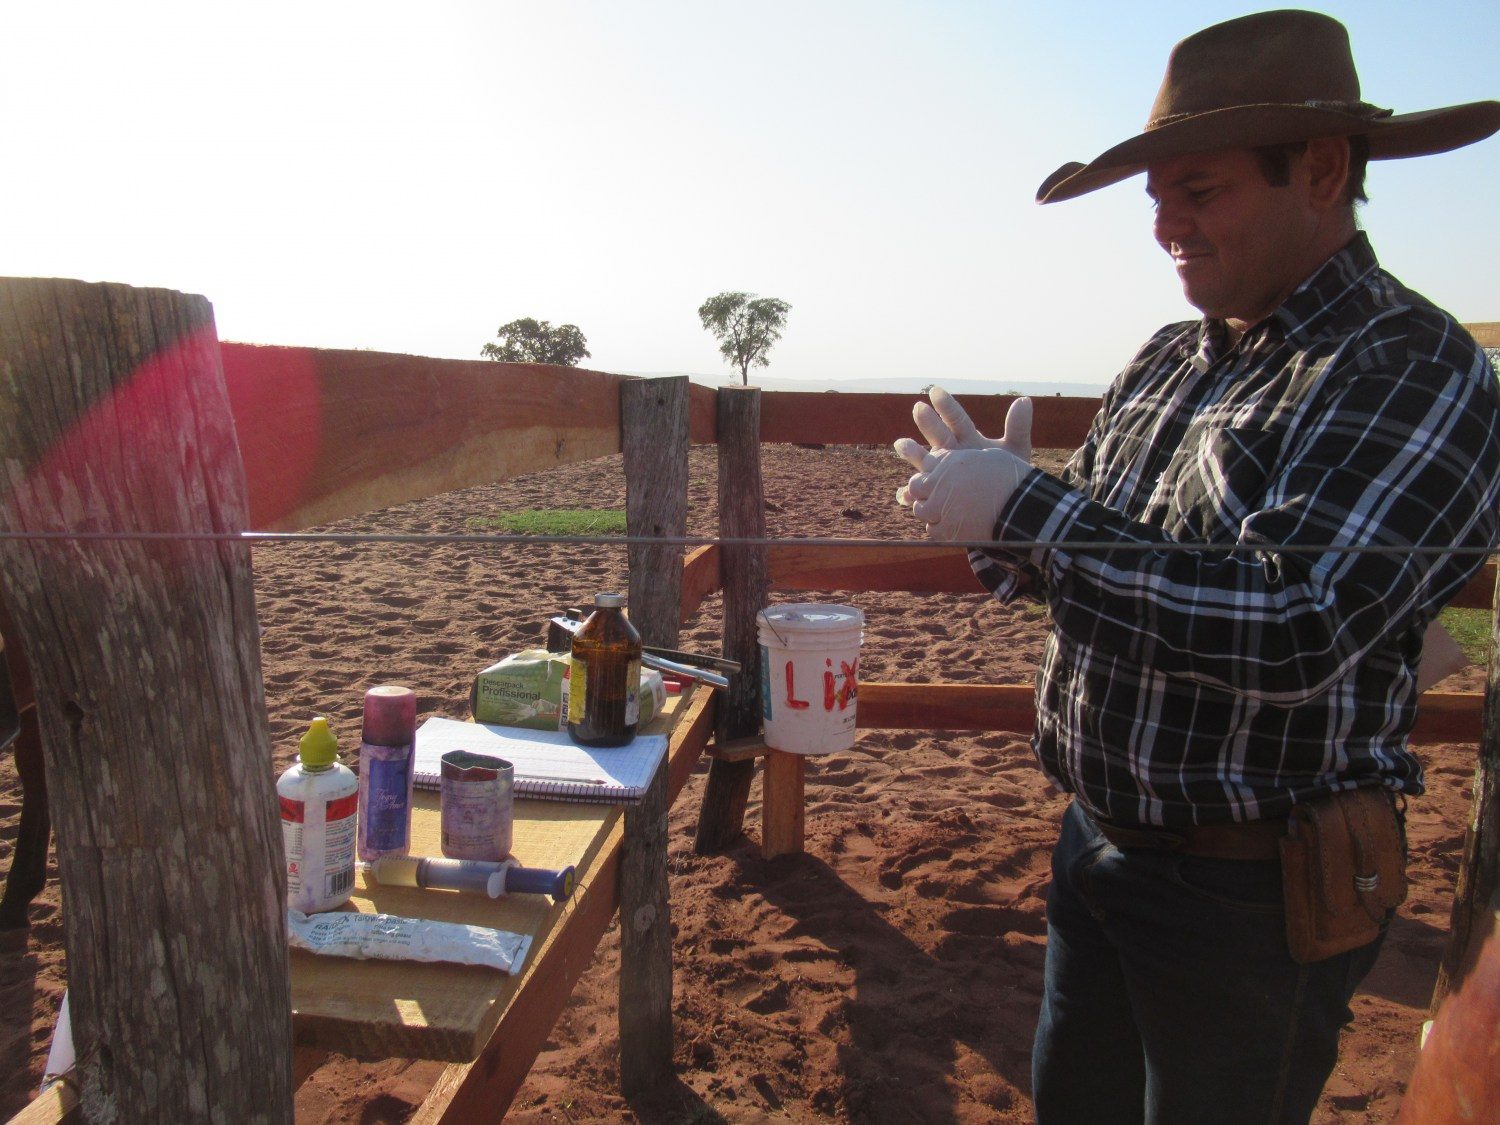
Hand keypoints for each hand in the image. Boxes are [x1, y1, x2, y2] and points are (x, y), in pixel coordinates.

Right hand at [894, 391, 1031, 503]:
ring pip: (924, 461)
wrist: (1005, 504)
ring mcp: (942, 473)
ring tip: (901, 444)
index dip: (946, 406)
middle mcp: (951, 452)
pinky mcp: (936, 494)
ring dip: (913, 453)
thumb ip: (1018, 427)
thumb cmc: (1009, 474)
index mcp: (968, 438)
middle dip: (928, 422)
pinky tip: (904, 495)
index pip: (957, 419)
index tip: (935, 392)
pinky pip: (922, 494)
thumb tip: (1024, 400)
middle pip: (938, 436)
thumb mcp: (1016, 450)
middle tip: (919, 408)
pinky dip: (911, 494)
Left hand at [899, 446, 1030, 542]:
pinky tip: (951, 526)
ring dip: (929, 511)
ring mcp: (940, 508)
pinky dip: (939, 529)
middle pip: (916, 488)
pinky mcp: (947, 530)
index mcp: (949, 462)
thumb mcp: (985, 456)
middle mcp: (940, 483)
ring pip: (921, 510)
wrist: (1022, 505)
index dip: (926, 476)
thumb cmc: (1009, 478)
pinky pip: (932, 531)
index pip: (924, 465)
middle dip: (922, 492)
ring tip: (944, 512)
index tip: (930, 481)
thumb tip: (948, 458)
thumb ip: (961, 459)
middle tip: (933, 498)